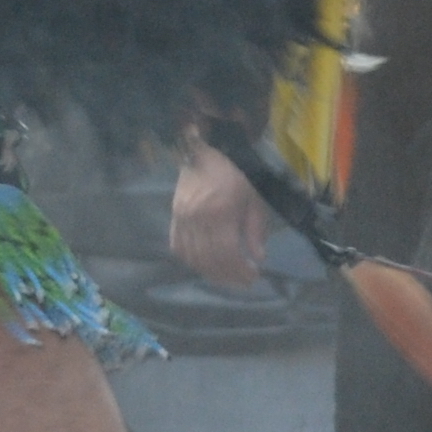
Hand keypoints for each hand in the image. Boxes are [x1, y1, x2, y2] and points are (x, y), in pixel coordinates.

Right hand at [169, 140, 270, 287]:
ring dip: (210, 272)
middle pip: (209, 258)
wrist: (207, 149)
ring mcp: (181, 217)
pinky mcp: (174, 216)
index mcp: (220, 212)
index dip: (240, 270)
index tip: (253, 277)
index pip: (227, 252)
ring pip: (192, 256)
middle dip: (228, 275)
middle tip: (243, 282)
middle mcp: (196, 218)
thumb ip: (255, 229)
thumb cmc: (237, 172)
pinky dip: (191, 260)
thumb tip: (258, 258)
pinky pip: (177, 246)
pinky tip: (205, 266)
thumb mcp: (254, 197)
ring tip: (227, 277)